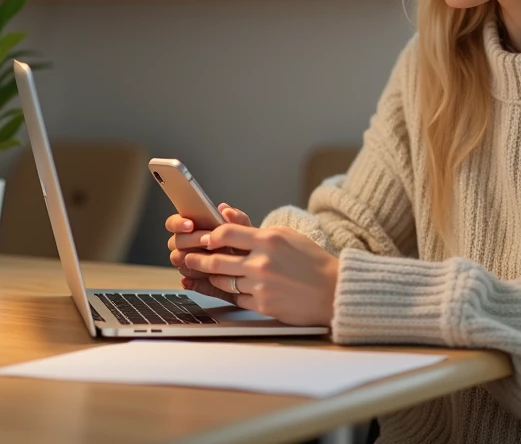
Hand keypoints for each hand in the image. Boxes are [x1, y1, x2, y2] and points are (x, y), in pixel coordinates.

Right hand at [165, 203, 251, 300]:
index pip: (174, 222)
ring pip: (178, 260)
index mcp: (194, 227)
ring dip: (189, 259)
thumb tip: (225, 209)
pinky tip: (202, 278)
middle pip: (176, 241)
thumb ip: (237, 219)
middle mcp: (188, 244)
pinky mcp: (195, 280)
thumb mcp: (245, 230)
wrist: (254, 268)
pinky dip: (194, 281)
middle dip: (190, 240)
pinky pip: (189, 282)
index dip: (178, 223)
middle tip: (206, 240)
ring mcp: (189, 262)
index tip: (190, 224)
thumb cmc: (245, 245)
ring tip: (207, 257)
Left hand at [184, 225, 337, 327]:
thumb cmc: (311, 261)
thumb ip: (254, 228)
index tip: (203, 238)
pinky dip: (225, 293)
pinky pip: (235, 299)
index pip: (225, 233)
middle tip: (186, 257)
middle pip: (215, 260)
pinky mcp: (263, 305)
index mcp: (269, 240)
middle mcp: (262, 262)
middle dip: (196, 259)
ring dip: (208, 277)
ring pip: (222, 281)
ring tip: (200, 273)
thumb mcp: (286, 236)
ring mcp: (262, 286)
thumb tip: (225, 213)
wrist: (333, 290)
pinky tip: (219, 288)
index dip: (208, 236)